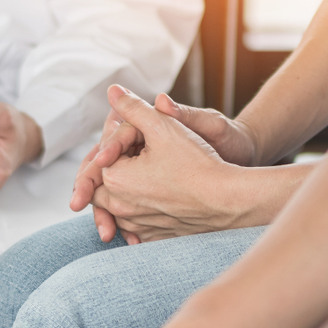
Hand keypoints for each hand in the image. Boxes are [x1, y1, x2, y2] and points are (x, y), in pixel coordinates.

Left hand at [70, 87, 259, 242]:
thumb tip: (113, 90)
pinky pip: (135, 224)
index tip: (134, 134)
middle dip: (113, 168)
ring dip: (123, 191)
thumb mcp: (162, 126)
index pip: (99, 158)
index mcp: (114, 179)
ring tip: (146, 173)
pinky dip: (138, 210)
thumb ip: (133, 107)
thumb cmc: (196, 161)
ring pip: (116, 205)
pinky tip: (155, 196)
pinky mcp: (152, 237)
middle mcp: (119, 207)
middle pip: (102, 183)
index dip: (114, 143)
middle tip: (134, 154)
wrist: (228, 200)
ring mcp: (136, 226)